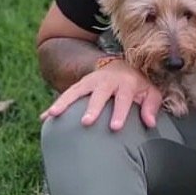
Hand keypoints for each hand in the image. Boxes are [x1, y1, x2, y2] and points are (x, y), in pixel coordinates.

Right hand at [38, 59, 162, 131]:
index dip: (119, 112)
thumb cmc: (137, 86)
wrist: (120, 66)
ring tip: (53, 115)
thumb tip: (150, 123)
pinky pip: (66, 94)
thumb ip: (151, 106)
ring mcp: (91, 82)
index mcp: (126, 83)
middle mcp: (107, 81)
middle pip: (99, 94)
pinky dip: (55, 105)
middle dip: (92, 107)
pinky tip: (44, 118)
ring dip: (64, 102)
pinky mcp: (80, 85)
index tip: (115, 127)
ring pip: (76, 91)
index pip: (123, 98)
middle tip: (86, 122)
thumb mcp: (150, 92)